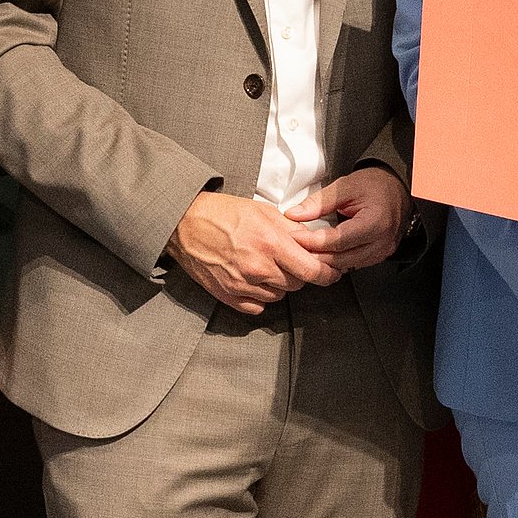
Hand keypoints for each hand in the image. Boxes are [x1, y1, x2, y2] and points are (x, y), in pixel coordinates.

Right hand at [171, 190, 336, 314]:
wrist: (185, 224)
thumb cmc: (222, 213)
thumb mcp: (263, 211)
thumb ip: (291, 229)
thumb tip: (312, 241)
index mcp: (271, 244)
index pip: (311, 271)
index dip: (327, 274)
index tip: (332, 273)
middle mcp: (258, 268)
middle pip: (297, 284)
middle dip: (298, 273)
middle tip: (287, 260)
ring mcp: (242, 285)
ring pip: (278, 296)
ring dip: (278, 284)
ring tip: (265, 265)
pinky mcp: (228, 295)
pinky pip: (257, 306)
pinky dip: (260, 296)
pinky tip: (253, 279)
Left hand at [289, 165, 409, 271]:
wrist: (397, 188)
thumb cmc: (374, 185)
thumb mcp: (344, 186)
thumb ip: (319, 202)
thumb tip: (294, 215)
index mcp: (376, 222)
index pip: (339, 240)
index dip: (313, 240)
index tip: (294, 235)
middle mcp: (382, 241)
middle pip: (341, 258)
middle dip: (314, 254)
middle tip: (294, 246)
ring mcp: (383, 251)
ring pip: (346, 265)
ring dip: (324, 260)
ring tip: (305, 249)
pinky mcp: (380, 256)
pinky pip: (354, 264)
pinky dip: (336, 260)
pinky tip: (323, 252)